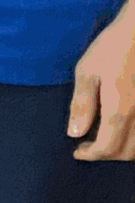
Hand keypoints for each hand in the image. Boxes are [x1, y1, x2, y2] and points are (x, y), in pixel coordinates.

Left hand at [70, 12, 134, 159]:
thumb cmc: (112, 47)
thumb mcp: (87, 72)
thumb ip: (82, 105)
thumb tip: (75, 133)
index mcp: (120, 109)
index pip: (107, 147)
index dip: (91, 154)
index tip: (77, 151)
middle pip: (127, 152)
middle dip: (106, 155)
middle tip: (88, 146)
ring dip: (122, 149)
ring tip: (103, 138)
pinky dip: (134, 139)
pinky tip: (121, 127)